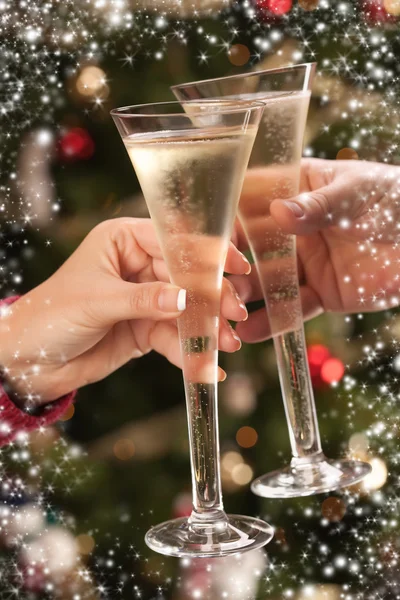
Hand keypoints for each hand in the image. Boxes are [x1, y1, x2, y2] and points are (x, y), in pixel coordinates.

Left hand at [0, 218, 249, 402]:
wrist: (29, 361)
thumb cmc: (51, 315)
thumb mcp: (97, 301)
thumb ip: (144, 299)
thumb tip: (186, 297)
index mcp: (123, 240)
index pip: (172, 239)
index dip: (205, 252)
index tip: (234, 266)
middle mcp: (138, 265)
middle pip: (186, 277)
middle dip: (211, 298)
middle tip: (234, 315)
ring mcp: (145, 298)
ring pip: (185, 310)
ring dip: (207, 328)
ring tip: (228, 345)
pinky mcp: (146, 329)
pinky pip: (174, 338)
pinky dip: (190, 352)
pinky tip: (207, 367)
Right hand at [230, 158, 399, 341]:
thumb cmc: (398, 200)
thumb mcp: (358, 194)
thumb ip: (319, 205)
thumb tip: (278, 212)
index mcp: (296, 190)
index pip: (249, 202)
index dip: (225, 221)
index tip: (206, 239)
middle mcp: (292, 228)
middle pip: (250, 247)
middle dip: (228, 267)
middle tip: (212, 286)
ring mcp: (305, 262)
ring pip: (265, 282)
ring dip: (242, 297)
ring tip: (225, 313)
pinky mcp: (320, 292)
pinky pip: (293, 309)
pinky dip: (272, 321)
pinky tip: (248, 333)